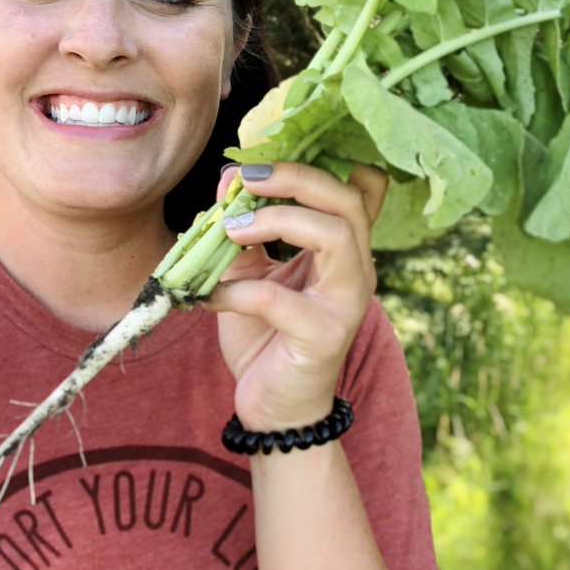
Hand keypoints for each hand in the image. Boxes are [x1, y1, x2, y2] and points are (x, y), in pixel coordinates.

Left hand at [203, 162, 387, 432]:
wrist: (275, 407)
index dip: (318, 165)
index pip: (360, 189)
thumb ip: (246, 231)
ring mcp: (346, 303)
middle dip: (294, 179)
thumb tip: (228, 182)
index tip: (262, 162)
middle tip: (245, 179)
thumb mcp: (252, 273)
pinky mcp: (324, 338)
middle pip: (348, 202)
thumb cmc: (266, 336)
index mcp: (345, 248)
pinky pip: (280, 299)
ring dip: (278, 221)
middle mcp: (357, 270)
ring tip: (231, 228)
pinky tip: (209, 297)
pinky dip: (237, 291)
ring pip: (335, 237)